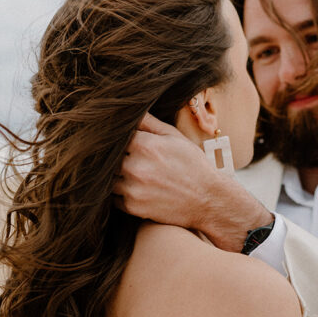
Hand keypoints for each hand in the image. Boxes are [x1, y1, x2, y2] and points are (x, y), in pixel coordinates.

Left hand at [114, 113, 272, 250]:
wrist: (208, 200)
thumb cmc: (193, 166)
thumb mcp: (175, 138)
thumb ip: (150, 123)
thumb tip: (132, 109)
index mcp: (145, 145)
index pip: (117, 137)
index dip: (120, 139)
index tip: (125, 143)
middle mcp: (135, 167)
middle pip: (109, 158)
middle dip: (117, 157)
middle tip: (129, 159)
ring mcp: (132, 188)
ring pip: (109, 178)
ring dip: (116, 176)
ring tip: (133, 174)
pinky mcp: (133, 207)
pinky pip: (113, 198)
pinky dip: (120, 193)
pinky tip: (135, 189)